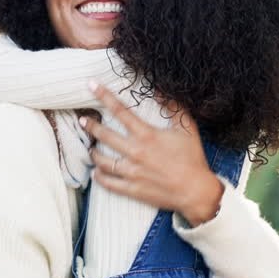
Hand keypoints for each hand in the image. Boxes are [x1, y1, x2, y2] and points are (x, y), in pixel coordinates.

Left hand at [81, 82, 223, 225]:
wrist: (196, 191)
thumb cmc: (193, 158)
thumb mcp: (187, 128)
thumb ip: (174, 108)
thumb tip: (160, 90)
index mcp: (147, 135)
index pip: (120, 111)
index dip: (104, 96)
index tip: (91, 86)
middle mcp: (135, 152)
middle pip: (105, 135)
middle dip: (91, 126)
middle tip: (82, 121)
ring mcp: (132, 172)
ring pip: (103, 161)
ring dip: (93, 153)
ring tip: (90, 148)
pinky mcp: (132, 189)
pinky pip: (109, 183)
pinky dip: (99, 178)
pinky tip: (96, 173)